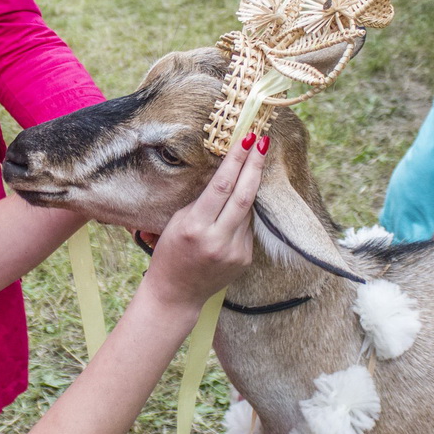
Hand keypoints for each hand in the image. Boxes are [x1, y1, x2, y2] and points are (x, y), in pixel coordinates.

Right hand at [143, 138, 264, 310]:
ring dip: (249, 188)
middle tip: (263, 141)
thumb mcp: (178, 222)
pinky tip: (232, 212)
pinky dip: (243, 214)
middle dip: (255, 165)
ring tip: (250, 166)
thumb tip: (227, 177)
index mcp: (197, 227)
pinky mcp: (245, 259)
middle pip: (244, 195)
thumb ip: (203, 202)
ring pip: (248, 210)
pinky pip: (248, 228)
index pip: (222, 187)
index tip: (247, 139)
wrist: (176, 294)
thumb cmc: (170, 253)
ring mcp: (235, 252)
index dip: (236, 161)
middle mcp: (219, 240)